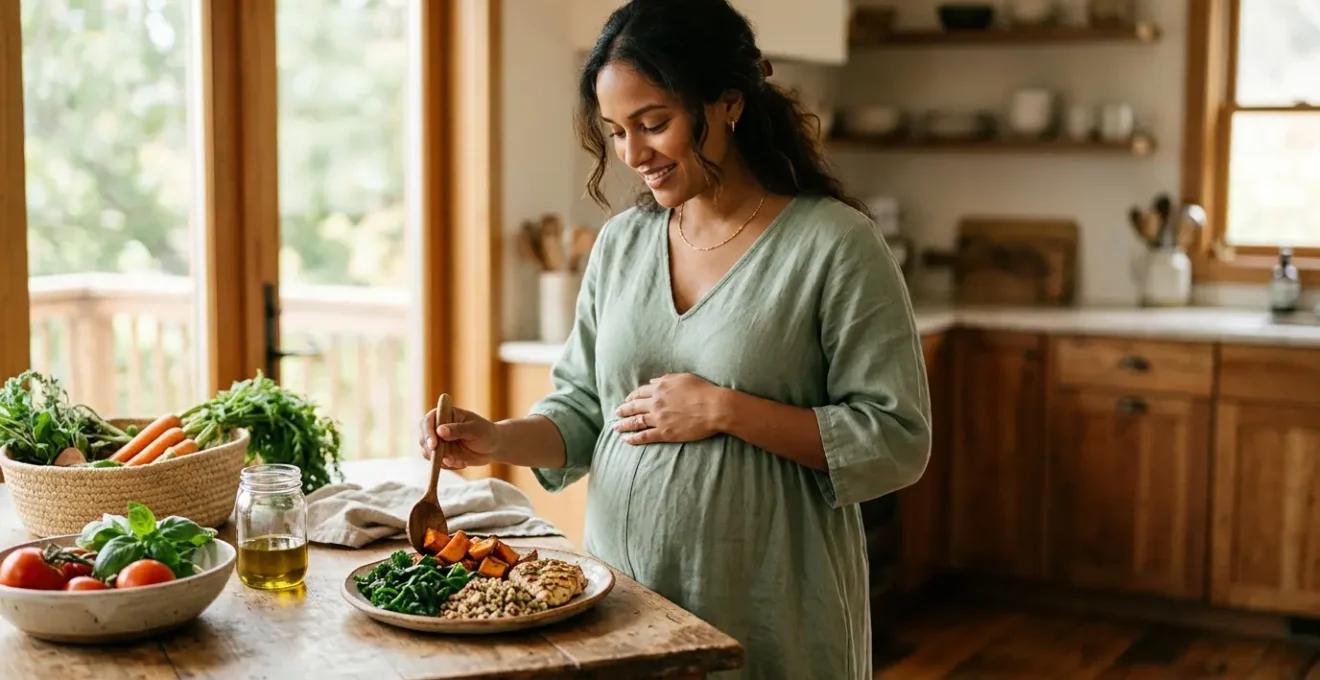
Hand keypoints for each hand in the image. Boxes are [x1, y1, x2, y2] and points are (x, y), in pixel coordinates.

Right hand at [418, 406, 499, 469]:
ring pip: (427, 452)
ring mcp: (439, 442)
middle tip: (448, 458)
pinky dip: (447, 465)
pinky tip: (462, 463)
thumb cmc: (486, 433)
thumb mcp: (475, 429)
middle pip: (424, 438)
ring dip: (441, 460)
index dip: (428, 432)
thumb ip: (458, 430)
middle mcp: (438, 427)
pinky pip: (436, 463)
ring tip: (459, 461)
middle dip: (432, 450)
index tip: (434, 444)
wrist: (493, 447)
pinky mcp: (442, 454)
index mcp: (445, 414)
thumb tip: (440, 431)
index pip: (428, 421)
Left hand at [613, 373, 727, 444]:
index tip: (627, 399)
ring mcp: (659, 418)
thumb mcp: (683, 378)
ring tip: (616, 427)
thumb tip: (653, 381)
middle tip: (616, 413)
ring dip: (624, 425)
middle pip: (634, 406)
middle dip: (623, 410)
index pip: (640, 392)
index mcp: (660, 388)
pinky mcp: (665, 433)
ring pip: (636, 421)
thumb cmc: (702, 390)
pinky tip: (626, 440)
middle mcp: (656, 402)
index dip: (632, 396)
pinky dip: (634, 438)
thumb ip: (666, 379)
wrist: (714, 408)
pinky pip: (645, 436)